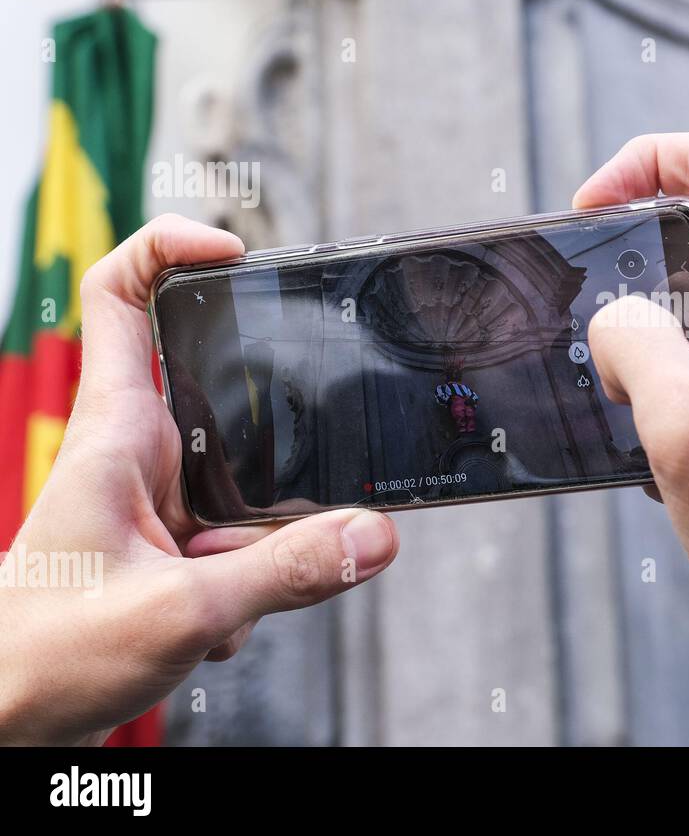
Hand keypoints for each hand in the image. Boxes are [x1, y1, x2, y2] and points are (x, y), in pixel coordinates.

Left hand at [0, 215, 399, 745]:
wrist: (8, 720)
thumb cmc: (43, 657)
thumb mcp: (181, 611)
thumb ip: (285, 571)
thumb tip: (372, 535)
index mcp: (117, 431)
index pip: (122, 294)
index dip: (173, 248)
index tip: (237, 251)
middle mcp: (139, 452)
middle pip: (221, 383)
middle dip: (274, 419)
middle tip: (316, 437)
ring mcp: (158, 499)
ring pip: (248, 475)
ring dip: (268, 531)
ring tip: (244, 584)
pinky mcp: (175, 546)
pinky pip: (245, 536)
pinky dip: (252, 580)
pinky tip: (223, 626)